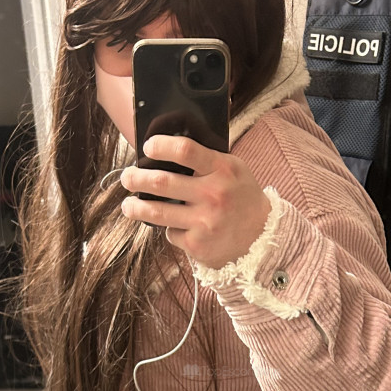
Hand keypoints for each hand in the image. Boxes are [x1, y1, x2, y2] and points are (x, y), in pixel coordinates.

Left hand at [119, 135, 270, 268]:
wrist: (262, 238)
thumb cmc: (242, 199)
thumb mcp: (234, 170)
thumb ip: (207, 159)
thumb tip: (166, 150)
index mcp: (223, 169)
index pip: (185, 150)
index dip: (161, 146)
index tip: (148, 147)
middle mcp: (213, 195)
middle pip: (161, 182)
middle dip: (136, 179)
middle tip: (127, 177)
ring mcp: (204, 221)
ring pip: (157, 213)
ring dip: (136, 208)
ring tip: (127, 205)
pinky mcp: (197, 244)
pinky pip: (170, 233)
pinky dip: (168, 228)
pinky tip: (171, 225)